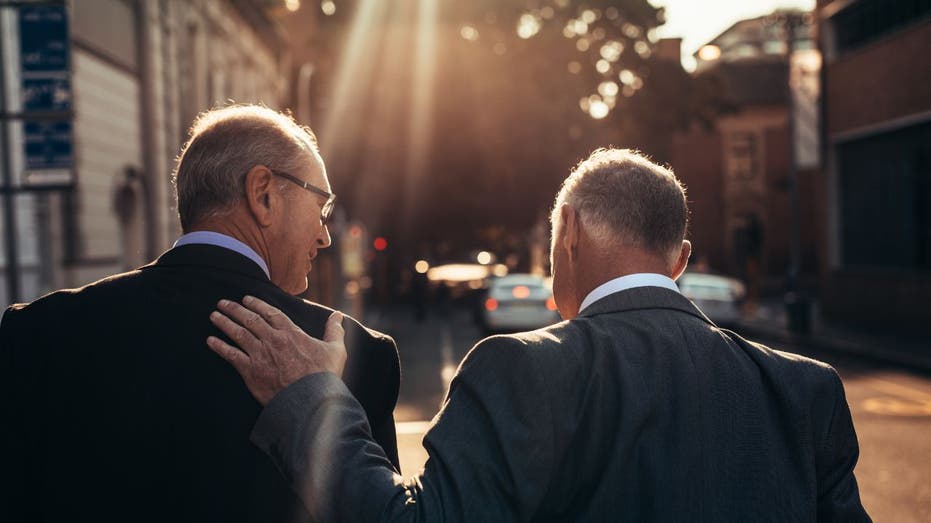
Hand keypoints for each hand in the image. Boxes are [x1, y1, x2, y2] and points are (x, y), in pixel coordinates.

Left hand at [206, 295, 346, 404]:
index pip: (270, 312)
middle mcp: (273, 339)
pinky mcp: (250, 371)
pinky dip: (219, 347)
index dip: (256, 304)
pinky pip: (231, 355)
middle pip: (250, 319)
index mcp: (291, 332)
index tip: (246, 299)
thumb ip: (334, 330)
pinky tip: (210, 340)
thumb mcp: (335, 350)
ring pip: (238, 333)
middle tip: (222, 303)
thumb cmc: (324, 375)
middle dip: (234, 309)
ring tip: (213, 315)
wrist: (310, 400)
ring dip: (224, 323)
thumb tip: (339, 315)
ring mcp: (260, 354)